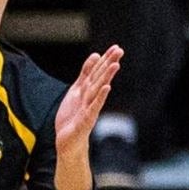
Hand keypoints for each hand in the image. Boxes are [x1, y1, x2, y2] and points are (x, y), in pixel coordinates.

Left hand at [53, 45, 122, 162]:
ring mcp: (89, 108)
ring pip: (98, 89)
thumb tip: (96, 55)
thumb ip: (85, 74)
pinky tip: (106, 88)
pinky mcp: (86, 120)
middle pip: (100, 78)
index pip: (98, 72)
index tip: (116, 47)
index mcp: (87, 90)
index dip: (106, 59)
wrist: (68, 142)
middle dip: (109, 64)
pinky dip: (100, 97)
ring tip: (115, 65)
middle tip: (120, 51)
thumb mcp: (77, 91)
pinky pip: (94, 106)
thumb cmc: (73, 117)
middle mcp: (91, 97)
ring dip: (107, 77)